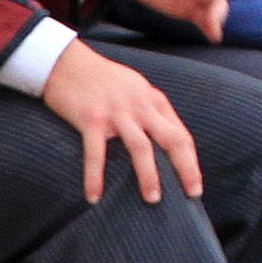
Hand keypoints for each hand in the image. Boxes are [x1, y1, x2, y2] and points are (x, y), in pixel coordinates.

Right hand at [38, 38, 201, 203]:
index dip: (191, 161)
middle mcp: (140, 105)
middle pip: (171, 139)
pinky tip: (94, 197)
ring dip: (148, 175)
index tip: (195, 186)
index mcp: (153, 100)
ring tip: (153, 199)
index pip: (180, 134)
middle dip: (185, 168)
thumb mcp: (135, 88)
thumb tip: (164, 139)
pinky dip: (95, 177)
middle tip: (191, 194)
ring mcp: (116, 112)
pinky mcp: (91, 118)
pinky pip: (96, 153)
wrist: (66, 62)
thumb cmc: (102, 79)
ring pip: (140, 147)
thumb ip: (150, 110)